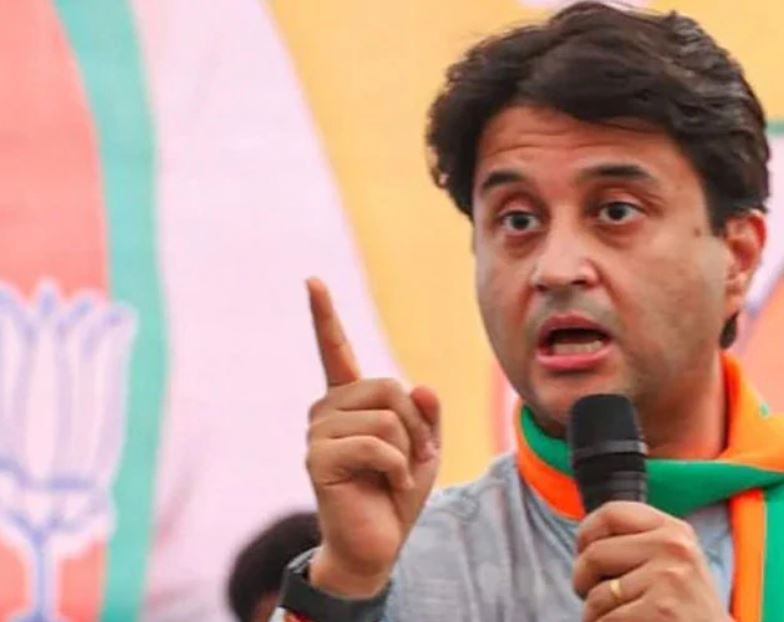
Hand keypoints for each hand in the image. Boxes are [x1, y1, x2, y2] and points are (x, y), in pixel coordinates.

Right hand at [303, 277, 441, 596]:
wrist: (376, 545)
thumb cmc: (395, 494)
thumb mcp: (424, 448)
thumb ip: (426, 415)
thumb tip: (422, 388)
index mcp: (349, 402)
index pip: (335, 350)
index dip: (324, 315)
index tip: (312, 280)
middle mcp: (326, 410)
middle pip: (388, 387)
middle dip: (414, 425)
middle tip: (410, 458)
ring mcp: (318, 433)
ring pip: (386, 416)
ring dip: (407, 449)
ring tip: (395, 473)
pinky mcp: (318, 459)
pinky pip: (377, 444)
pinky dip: (397, 467)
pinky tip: (388, 484)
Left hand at [572, 501, 729, 620]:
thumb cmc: (686, 608)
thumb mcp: (675, 562)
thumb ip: (640, 544)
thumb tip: (586, 540)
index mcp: (674, 530)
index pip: (611, 513)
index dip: (585, 533)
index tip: (583, 553)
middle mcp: (673, 547)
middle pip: (594, 554)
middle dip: (582, 581)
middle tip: (593, 599)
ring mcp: (668, 578)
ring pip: (596, 596)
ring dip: (595, 615)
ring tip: (618, 619)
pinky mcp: (661, 610)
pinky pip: (605, 620)